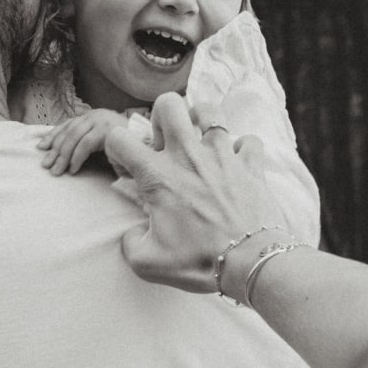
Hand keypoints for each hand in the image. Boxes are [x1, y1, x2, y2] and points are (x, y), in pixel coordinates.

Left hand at [37, 107, 127, 174]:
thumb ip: (84, 142)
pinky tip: (73, 169)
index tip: (42, 148)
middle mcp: (95, 115)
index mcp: (92, 117)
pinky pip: (85, 144)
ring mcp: (101, 121)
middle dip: (55, 150)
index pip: (67, 125)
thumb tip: (60, 153)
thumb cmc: (123, 149)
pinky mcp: (107, 130)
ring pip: (74, 137)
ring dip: (63, 156)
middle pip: (68, 132)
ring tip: (57, 171)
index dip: (53, 136)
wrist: (146, 148)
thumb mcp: (99, 143)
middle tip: (46, 165)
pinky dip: (77, 158)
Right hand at [102, 93, 278, 291]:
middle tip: (166, 144)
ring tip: (200, 143)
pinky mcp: (251, 164)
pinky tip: (237, 165)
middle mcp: (189, 156)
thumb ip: (130, 244)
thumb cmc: (200, 262)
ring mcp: (223, 155)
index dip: (116, 150)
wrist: (250, 263)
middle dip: (161, 117)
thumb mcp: (148, 263)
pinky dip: (242, 149)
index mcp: (158, 177)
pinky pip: (248, 141)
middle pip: (168, 104)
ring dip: (202, 122)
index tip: (127, 170)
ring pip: (210, 110)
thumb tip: (133, 233)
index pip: (118, 138)